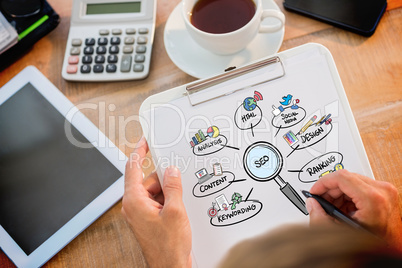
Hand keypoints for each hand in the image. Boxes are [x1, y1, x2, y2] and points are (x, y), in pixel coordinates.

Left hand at [121, 137, 191, 267]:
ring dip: (167, 192)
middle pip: (147, 180)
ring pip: (154, 190)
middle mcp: (134, 206)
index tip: (144, 141)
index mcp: (134, 201)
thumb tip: (171, 171)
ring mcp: (141, 213)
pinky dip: (167, 200)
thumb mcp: (175, 211)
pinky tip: (177, 208)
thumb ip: (173, 186)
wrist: (170, 266)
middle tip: (177, 182)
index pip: (133, 168)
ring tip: (178, 204)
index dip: (139, 152)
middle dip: (164, 179)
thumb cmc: (168, 247)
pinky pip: (157, 201)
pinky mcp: (148, 218)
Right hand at [307, 169, 401, 250]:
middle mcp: (382, 190)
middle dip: (330, 190)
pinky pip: (360, 186)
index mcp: (373, 198)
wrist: (392, 249)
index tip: (315, 191)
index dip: (323, 183)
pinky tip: (344, 209)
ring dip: (338, 193)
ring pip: (352, 181)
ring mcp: (385, 190)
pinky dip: (348, 195)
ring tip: (334, 209)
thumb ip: (320, 217)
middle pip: (346, 178)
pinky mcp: (385, 192)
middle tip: (321, 202)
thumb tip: (312, 203)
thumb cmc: (376, 245)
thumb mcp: (341, 232)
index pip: (341, 177)